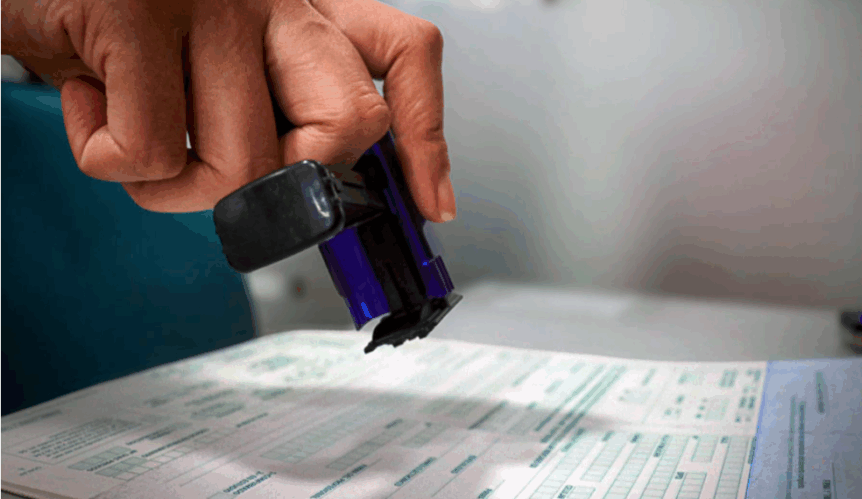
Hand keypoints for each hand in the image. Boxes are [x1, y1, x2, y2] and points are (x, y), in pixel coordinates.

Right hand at [1, 0, 455, 220]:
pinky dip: (108, 158)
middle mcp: (271, 1)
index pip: (407, 55)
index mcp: (298, 10)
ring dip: (175, 185)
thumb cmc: (120, 25)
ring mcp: (209, 5)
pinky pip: (152, 152)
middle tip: (226, 163)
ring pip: (245, 165)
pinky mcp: (136, 16)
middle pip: (349, 127)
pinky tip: (90, 104)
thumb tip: (310, 184)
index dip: (427, 138)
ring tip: (134, 131)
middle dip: (290, 182)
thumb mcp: (212, 59)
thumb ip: (272, 103)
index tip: (431, 204)